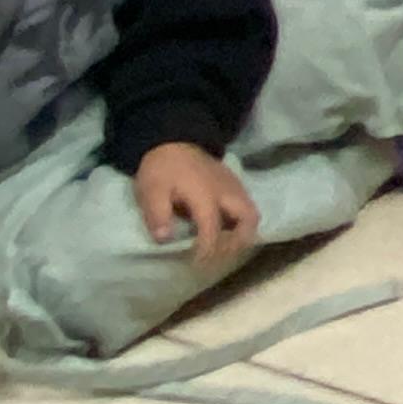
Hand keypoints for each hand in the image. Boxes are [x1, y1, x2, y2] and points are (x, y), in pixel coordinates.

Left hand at [133, 143, 259, 265]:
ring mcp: (234, 186)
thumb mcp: (150, 191)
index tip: (198, 263)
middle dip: (237, 242)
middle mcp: (226, 192)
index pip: (213, 228)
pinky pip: (246, 206)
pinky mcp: (234, 183)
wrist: (173, 140)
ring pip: (252, 213)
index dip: (207, 249)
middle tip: (219, 254)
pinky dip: (240, 221)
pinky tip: (224, 228)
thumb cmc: (161, 169)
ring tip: (223, 245)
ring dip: (242, 233)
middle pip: (248, 220)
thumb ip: (157, 214)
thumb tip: (164, 239)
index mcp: (205, 195)